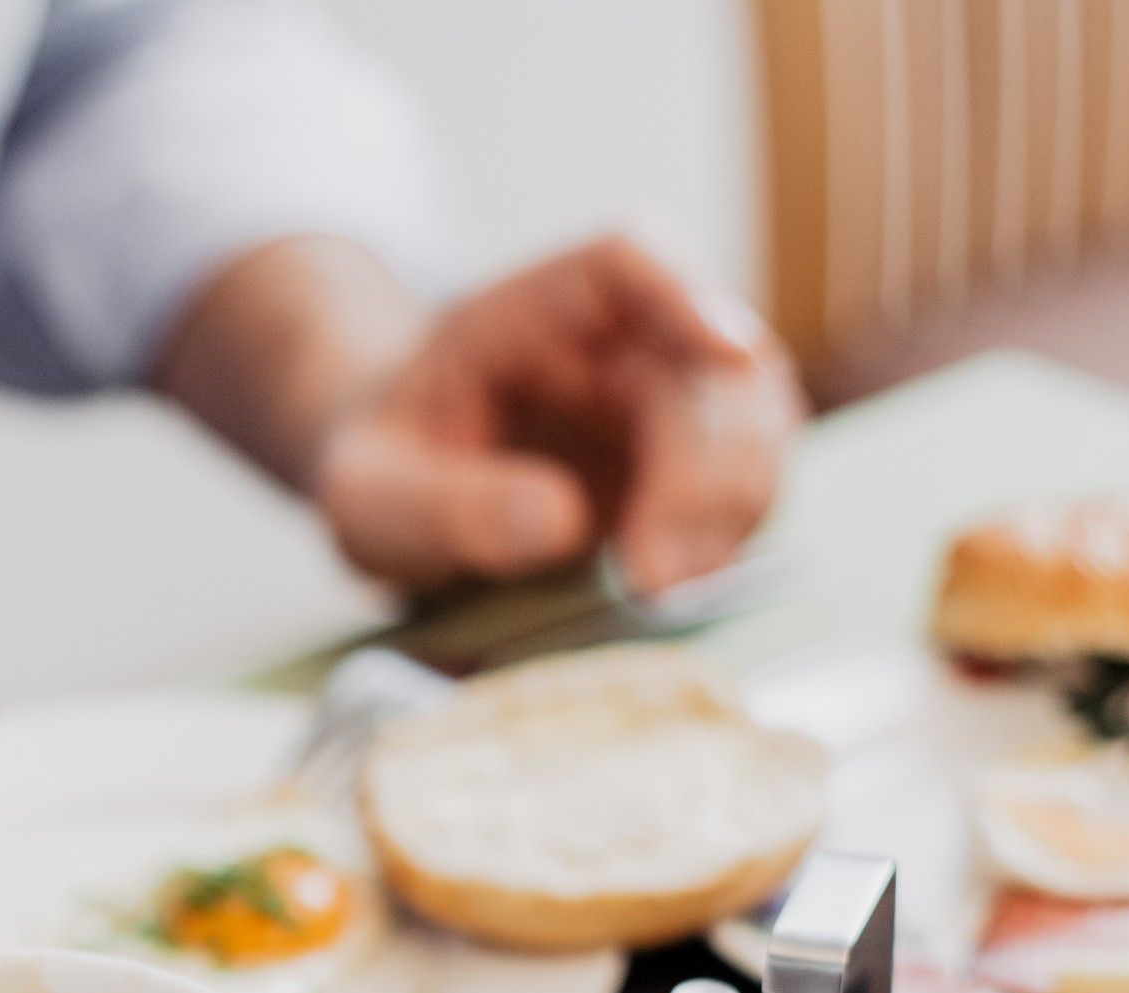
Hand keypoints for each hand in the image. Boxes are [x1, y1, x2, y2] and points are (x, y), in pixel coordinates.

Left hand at [310, 235, 804, 596]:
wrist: (397, 500)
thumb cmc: (382, 470)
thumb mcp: (372, 493)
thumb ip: (445, 503)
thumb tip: (559, 520)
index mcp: (529, 312)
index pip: (625, 263)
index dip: (687, 296)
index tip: (724, 352)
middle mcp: (615, 343)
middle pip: (713, 362)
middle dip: (705, 468)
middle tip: (654, 576)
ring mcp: (660, 405)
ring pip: (755, 421)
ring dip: (734, 507)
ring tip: (663, 593)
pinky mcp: (684, 471)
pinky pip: (747, 484)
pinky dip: (731, 537)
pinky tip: (678, 590)